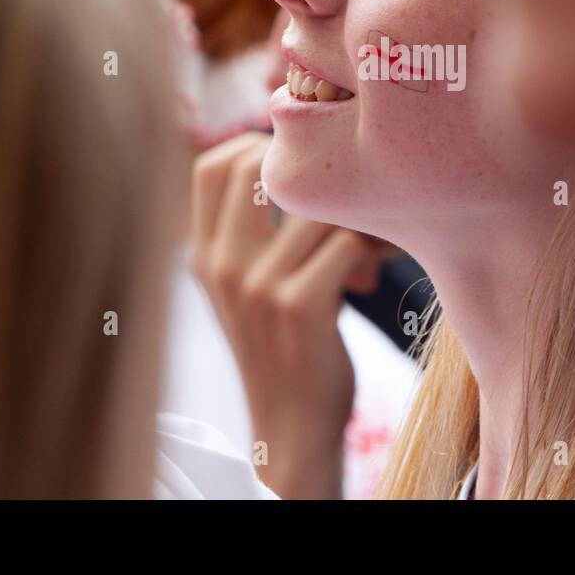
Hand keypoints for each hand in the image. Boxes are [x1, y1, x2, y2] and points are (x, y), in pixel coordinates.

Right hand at [191, 132, 379, 498]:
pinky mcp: (300, 308)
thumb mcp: (246, 286)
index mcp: (204, 255)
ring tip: (364, 250)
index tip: (298, 177)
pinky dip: (370, 251)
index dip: (258, 151)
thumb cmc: (283, 344)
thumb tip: (302, 162)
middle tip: (339, 207)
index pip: (212, 165)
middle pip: (259, 169)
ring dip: (353, 219)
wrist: (291, 424)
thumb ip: (254, 233)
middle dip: (312, 179)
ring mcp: (258, 286)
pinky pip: (347, 242)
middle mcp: (222, 265)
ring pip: (317, 207)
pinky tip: (367, 277)